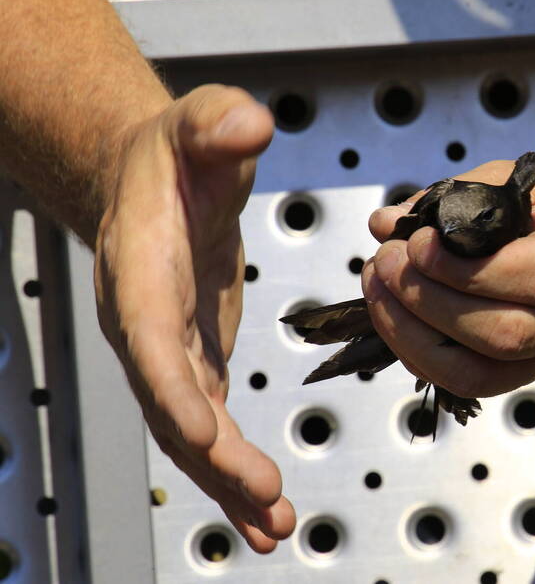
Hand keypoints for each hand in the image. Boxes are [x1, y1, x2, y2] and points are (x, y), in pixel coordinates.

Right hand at [93, 85, 295, 551]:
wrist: (150, 180)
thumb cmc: (174, 154)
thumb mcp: (202, 123)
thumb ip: (220, 124)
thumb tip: (248, 123)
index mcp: (142, 271)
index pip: (150, 339)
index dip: (173, 387)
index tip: (204, 431)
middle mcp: (146, 324)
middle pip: (172, 404)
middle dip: (216, 457)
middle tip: (266, 500)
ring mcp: (167, 350)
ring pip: (190, 430)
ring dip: (229, 482)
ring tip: (275, 528)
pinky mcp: (192, 361)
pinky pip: (210, 425)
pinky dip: (235, 466)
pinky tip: (267, 506)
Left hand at [362, 161, 534, 397]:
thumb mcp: (526, 181)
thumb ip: (459, 197)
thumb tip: (386, 222)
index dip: (468, 269)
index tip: (420, 242)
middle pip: (502, 333)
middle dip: (428, 300)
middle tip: (387, 260)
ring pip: (479, 372)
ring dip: (412, 335)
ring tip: (380, 287)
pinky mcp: (526, 371)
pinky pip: (468, 382)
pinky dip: (419, 355)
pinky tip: (394, 316)